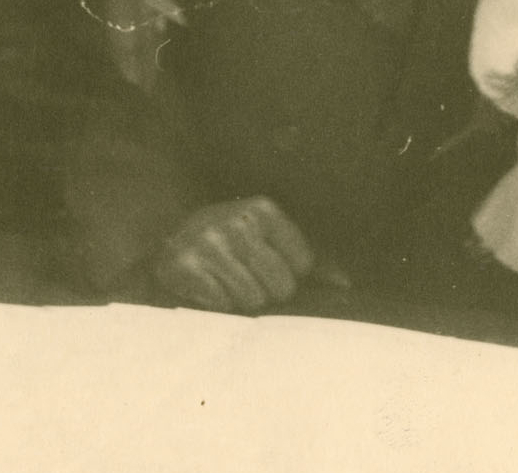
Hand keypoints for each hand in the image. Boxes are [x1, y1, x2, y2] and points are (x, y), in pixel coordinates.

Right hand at [153, 197, 319, 312]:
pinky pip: (223, 307)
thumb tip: (347, 284)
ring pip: (252, 301)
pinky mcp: (187, 267)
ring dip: (242, 300)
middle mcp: (238, 222)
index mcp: (265, 209)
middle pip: (280, 288)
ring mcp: (211, 243)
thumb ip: (312, 259)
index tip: (269, 264)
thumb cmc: (233, 240)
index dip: (289, 273)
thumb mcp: (271, 236)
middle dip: (267, 290)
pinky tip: (209, 287)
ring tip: (227, 281)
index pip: (303, 264)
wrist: (171, 236)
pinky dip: (219, 305)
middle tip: (246, 276)